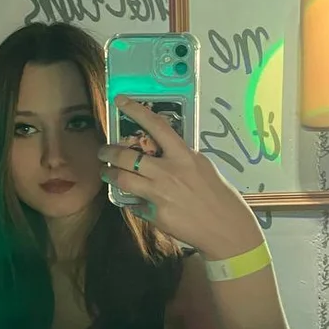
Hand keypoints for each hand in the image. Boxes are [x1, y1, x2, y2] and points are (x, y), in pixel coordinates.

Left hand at [99, 96, 261, 258]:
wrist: (225, 228)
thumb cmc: (217, 194)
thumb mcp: (202, 166)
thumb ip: (180, 156)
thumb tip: (161, 148)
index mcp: (183, 156)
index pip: (156, 126)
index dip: (136, 110)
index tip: (120, 100)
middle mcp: (168, 172)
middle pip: (127, 156)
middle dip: (108, 152)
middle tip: (103, 152)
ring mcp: (160, 195)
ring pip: (122, 180)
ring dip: (109, 175)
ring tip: (106, 173)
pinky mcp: (156, 215)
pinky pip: (135, 204)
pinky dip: (132, 201)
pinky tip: (132, 200)